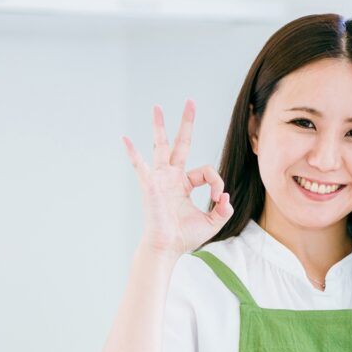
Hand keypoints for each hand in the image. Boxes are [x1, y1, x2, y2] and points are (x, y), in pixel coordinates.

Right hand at [123, 100, 232, 257]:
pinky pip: (140, 166)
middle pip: (180, 144)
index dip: (217, 182)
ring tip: (157, 107)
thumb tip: (226, 196)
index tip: (218, 198)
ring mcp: (160, 179)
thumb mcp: (212, 222)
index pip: (207, 171)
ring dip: (159, 126)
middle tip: (190, 102)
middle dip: (186, 123)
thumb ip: (223, 209)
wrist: (167, 248)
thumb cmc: (185, 237)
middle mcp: (172, 177)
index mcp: (185, 184)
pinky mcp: (151, 185)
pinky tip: (125, 138)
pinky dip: (132, 153)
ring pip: (161, 146)